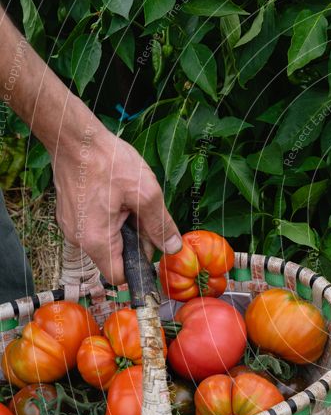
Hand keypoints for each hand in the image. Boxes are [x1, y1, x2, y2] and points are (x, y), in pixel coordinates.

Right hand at [52, 130, 181, 283]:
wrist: (76, 138)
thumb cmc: (110, 163)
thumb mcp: (146, 194)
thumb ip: (161, 225)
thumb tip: (173, 248)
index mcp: (96, 240)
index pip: (119, 276)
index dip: (139, 266)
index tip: (152, 247)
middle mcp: (78, 239)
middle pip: (115, 257)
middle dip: (135, 241)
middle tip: (143, 214)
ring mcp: (72, 226)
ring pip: (107, 240)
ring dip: (124, 227)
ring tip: (129, 200)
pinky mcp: (71, 214)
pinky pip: (97, 226)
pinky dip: (111, 217)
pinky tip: (117, 196)